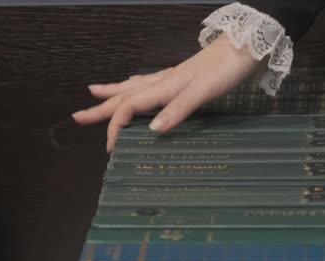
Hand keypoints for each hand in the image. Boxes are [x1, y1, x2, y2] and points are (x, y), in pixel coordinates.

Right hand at [72, 34, 260, 151]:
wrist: (245, 48)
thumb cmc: (225, 70)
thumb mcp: (202, 92)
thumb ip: (178, 110)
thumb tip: (152, 130)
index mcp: (165, 86)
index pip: (130, 107)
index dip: (116, 127)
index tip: (109, 148)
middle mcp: (164, 81)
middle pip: (124, 95)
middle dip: (101, 108)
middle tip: (79, 117)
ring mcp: (172, 77)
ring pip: (134, 87)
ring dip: (113, 93)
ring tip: (94, 94)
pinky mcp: (183, 76)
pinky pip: (149, 83)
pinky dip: (136, 87)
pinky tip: (136, 85)